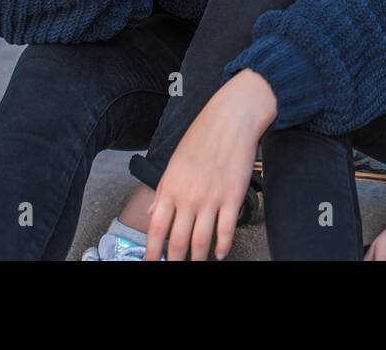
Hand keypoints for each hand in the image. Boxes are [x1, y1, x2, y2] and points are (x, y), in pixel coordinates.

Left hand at [144, 69, 276, 260]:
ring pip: (202, 242)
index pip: (157, 230)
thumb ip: (163, 189)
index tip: (151, 264)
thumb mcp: (174, 161)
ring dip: (197, 259)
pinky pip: (226, 230)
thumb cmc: (203, 135)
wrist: (232, 118)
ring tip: (196, 265)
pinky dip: (223, 246)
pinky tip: (220, 253)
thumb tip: (153, 212)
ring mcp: (212, 199)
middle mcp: (189, 197)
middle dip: (174, 261)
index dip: (152, 252)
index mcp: (171, 188)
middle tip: (173, 268)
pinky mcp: (233, 197)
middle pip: (178, 242)